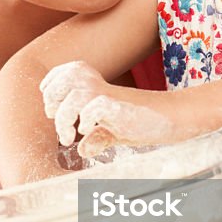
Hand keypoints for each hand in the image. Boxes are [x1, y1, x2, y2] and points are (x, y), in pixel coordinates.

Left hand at [40, 61, 173, 158]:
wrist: (170, 120)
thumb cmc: (142, 123)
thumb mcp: (114, 132)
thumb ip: (97, 137)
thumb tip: (83, 149)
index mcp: (96, 85)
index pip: (65, 72)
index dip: (51, 84)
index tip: (51, 106)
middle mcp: (100, 87)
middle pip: (66, 77)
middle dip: (53, 100)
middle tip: (59, 124)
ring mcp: (110, 97)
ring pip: (75, 94)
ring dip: (64, 116)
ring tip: (68, 136)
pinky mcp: (121, 109)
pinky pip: (96, 105)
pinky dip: (86, 118)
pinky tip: (85, 131)